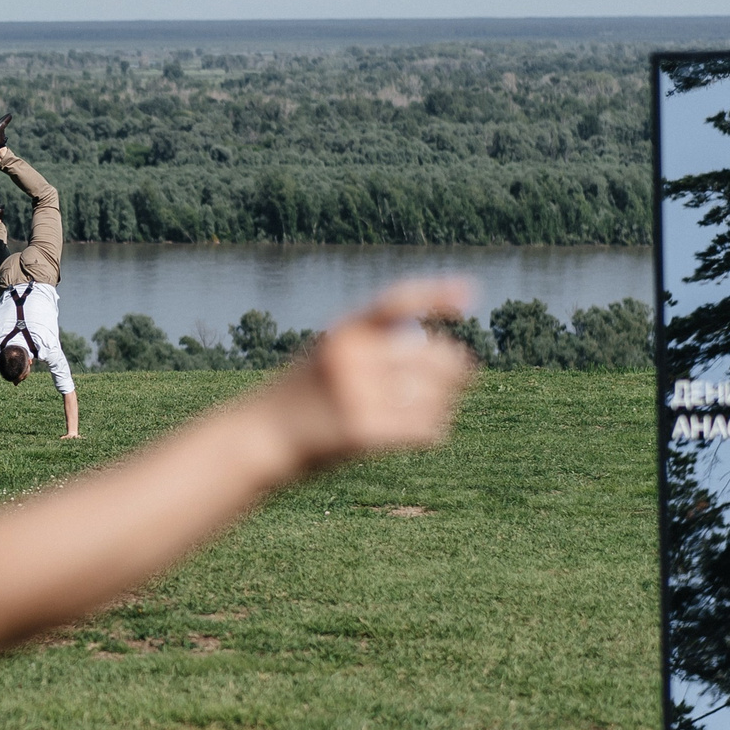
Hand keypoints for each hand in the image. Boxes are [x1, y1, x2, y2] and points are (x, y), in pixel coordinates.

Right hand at [264, 280, 476, 468]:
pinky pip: (426, 428)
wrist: (261, 435)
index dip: (434, 293)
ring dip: (438, 406)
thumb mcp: (330, 354)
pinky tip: (412, 434)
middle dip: (454, 371)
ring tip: (415, 413)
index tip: (469, 295)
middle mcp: (351, 357)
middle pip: (436, 356)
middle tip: (450, 381)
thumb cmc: (303, 394)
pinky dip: (429, 431)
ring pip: (436, 396)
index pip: (396, 302)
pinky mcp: (363, 432)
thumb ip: (377, 347)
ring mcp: (356, 394)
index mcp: (344, 331)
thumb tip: (454, 358)